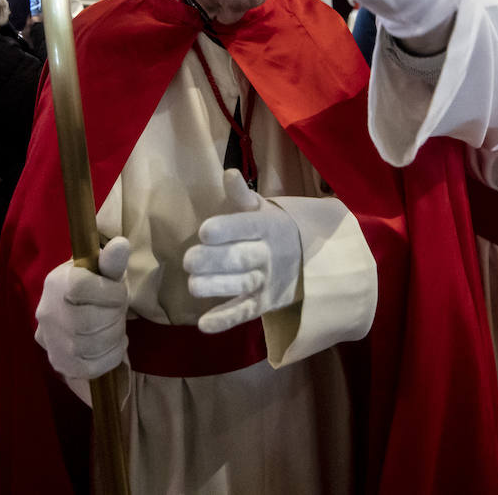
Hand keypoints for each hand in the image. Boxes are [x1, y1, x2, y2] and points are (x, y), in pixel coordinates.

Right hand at [34, 236, 130, 379]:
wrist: (74, 313)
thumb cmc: (96, 288)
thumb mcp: (104, 271)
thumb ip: (112, 261)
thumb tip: (121, 244)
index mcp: (57, 282)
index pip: (82, 289)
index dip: (111, 293)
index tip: (118, 293)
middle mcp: (47, 312)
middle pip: (89, 321)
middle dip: (115, 317)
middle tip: (117, 312)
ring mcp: (51, 341)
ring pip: (92, 346)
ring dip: (114, 337)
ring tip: (115, 328)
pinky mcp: (60, 363)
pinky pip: (92, 368)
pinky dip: (111, 357)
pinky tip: (111, 345)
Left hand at [183, 169, 301, 333]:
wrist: (309, 259)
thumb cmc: (273, 227)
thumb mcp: (262, 208)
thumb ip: (241, 195)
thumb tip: (229, 173)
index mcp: (267, 226)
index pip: (247, 227)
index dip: (227, 230)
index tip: (204, 231)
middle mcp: (269, 254)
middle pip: (241, 258)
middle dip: (214, 261)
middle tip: (188, 261)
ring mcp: (267, 281)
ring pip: (242, 285)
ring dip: (217, 287)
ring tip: (193, 285)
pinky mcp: (264, 304)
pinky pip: (245, 313)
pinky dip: (226, 320)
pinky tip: (204, 324)